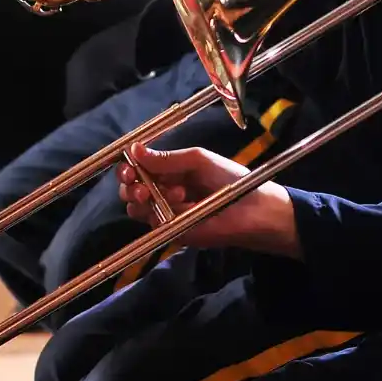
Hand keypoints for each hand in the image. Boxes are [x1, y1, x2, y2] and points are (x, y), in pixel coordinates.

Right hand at [117, 144, 300, 255]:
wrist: (253, 210)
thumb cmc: (229, 179)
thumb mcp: (198, 160)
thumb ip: (167, 158)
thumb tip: (133, 149)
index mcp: (168, 170)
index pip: (136, 168)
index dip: (127, 168)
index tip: (128, 168)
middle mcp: (162, 191)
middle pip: (130, 189)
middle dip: (130, 186)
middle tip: (140, 185)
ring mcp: (166, 213)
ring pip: (136, 208)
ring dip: (145, 199)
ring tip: (174, 194)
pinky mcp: (172, 232)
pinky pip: (153, 224)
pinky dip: (162, 213)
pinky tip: (182, 205)